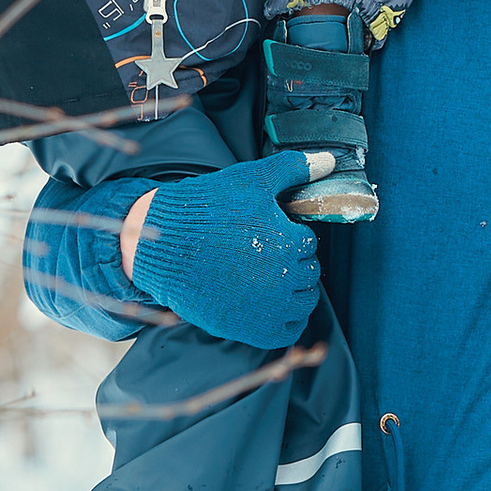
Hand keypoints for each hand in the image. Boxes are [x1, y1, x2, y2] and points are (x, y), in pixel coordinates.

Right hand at [128, 149, 335, 351]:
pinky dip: (284, 319)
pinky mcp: (252, 329)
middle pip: (308, 272)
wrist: (161, 246)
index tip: (267, 233)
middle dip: (291, 260)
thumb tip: (328, 161)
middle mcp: (283, 279)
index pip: (307, 242)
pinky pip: (288, 330)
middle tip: (262, 253)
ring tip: (265, 275)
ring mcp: (268, 308)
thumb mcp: (251, 179)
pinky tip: (268, 302)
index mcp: (288, 242)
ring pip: (303, 301)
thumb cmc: (206, 210)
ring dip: (293, 289)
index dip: (289, 235)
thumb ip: (293, 169)